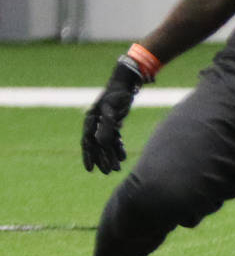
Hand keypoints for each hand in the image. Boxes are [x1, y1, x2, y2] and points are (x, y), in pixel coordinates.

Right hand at [81, 57, 143, 173]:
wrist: (126, 83)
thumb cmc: (118, 94)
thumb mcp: (113, 110)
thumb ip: (107, 126)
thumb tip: (100, 143)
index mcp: (91, 120)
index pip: (87, 142)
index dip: (89, 156)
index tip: (91, 169)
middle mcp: (95, 122)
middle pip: (97, 145)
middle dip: (102, 159)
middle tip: (109, 172)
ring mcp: (104, 123)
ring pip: (106, 143)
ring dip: (111, 156)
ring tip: (117, 169)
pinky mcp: (113, 122)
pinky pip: (114, 138)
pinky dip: (118, 147)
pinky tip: (123, 156)